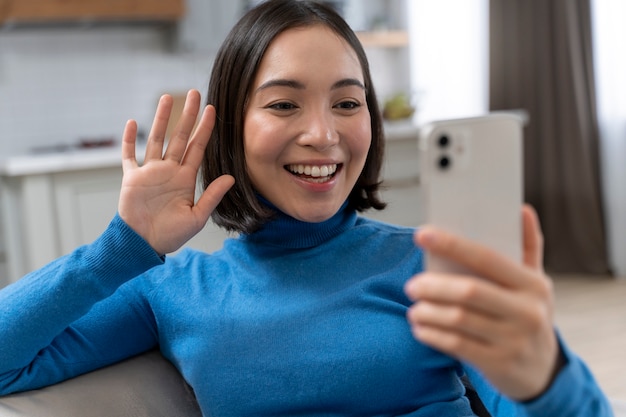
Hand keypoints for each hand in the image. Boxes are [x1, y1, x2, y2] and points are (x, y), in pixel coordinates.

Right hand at [118, 89, 233, 254]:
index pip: (197, 147)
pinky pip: (129, 155)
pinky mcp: (132, 178)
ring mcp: (150, 172)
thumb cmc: (171, 235)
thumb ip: (212, 196)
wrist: (144, 244)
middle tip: (194, 93)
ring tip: (167, 98)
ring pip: (156, 139)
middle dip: (188, 115)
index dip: (205, 129)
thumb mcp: (197, 217)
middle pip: (180, 136)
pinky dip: (129, 140)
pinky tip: (132, 122)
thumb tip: (230, 177)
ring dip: (161, 119)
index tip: (212, 110)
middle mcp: (169, 170)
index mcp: (185, 178)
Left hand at [404, 205, 559, 399]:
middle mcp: (527, 312)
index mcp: (533, 285)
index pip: (487, 258)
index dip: (452, 244)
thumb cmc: (529, 315)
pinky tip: (420, 328)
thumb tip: (522, 209)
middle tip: (411, 285)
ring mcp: (513, 340)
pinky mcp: (498, 363)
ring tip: (414, 308)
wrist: (543, 372)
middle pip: (469, 291)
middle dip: (433, 285)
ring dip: (428, 312)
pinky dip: (432, 334)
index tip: (422, 234)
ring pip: (458, 319)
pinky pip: (455, 345)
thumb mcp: (536, 283)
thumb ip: (528, 247)